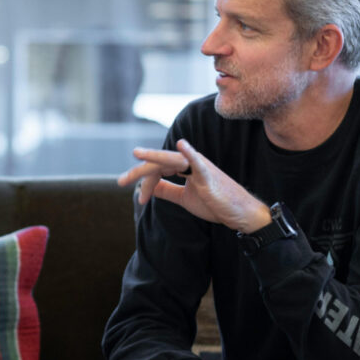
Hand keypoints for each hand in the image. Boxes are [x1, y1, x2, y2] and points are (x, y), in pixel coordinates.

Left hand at [117, 140, 270, 233]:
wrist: (239, 214)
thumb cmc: (215, 203)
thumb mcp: (185, 198)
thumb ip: (168, 190)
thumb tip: (150, 187)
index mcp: (184, 167)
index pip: (158, 169)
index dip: (145, 182)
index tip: (140, 199)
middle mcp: (190, 163)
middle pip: (159, 162)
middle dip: (139, 171)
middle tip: (120, 181)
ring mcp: (200, 167)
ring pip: (172, 159)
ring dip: (153, 159)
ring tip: (136, 155)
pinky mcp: (209, 176)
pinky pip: (198, 163)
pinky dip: (189, 153)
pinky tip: (180, 146)